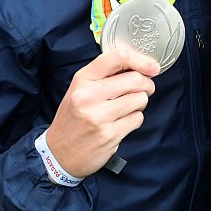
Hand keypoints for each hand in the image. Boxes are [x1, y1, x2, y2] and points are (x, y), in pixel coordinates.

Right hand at [44, 47, 159, 177]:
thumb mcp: (80, 89)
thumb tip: (143, 65)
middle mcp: (88, 96)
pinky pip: (137, 119)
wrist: (58, 153)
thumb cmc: (74, 117)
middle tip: (144, 89)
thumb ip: (106, 75)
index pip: (117, 57)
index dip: (141, 60)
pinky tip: (122, 122)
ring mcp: (98, 117)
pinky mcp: (109, 135)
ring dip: (140, 102)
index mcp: (82, 79)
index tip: (152, 67)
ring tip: (128, 107)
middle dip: (146, 84)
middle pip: (135, 79)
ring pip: (140, 99)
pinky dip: (135, 119)